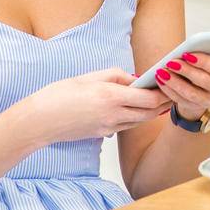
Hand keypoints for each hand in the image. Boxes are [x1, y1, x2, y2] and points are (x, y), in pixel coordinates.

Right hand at [22, 68, 170, 143]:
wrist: (38, 121)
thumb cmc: (58, 95)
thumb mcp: (89, 77)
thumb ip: (116, 76)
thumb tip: (135, 79)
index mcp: (110, 97)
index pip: (149, 98)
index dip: (163, 92)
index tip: (169, 82)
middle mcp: (113, 115)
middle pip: (149, 113)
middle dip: (163, 103)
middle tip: (171, 92)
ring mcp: (108, 127)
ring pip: (140, 121)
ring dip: (151, 111)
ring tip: (159, 99)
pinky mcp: (102, 134)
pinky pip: (126, 125)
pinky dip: (136, 117)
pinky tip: (137, 108)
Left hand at [154, 18, 209, 120]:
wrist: (208, 84)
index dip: (204, 61)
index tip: (187, 54)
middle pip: (205, 81)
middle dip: (187, 71)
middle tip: (171, 62)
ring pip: (192, 93)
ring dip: (176, 82)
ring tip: (162, 71)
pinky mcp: (198, 107)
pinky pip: (182, 101)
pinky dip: (170, 91)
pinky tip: (160, 80)